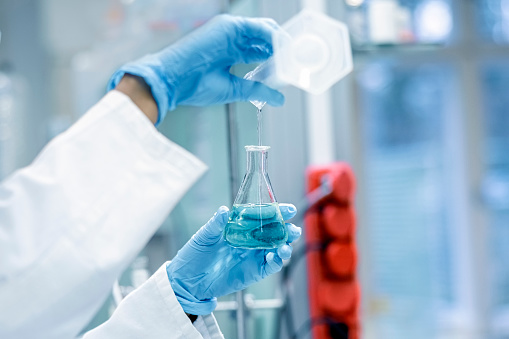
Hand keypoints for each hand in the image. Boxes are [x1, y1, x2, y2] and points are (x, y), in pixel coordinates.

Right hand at [108, 14, 284, 124]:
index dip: (278, 57)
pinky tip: (284, 49)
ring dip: (282, 43)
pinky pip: (258, 29)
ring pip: (264, 31)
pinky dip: (273, 37)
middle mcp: (231, 39)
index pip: (261, 51)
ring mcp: (230, 31)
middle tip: (298, 60)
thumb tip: (279, 99)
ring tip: (295, 55)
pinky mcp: (228, 26)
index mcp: (230, 52)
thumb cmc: (193, 85)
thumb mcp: (233, 88)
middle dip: (283, 49)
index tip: (292, 67)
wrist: (172, 81)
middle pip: (265, 39)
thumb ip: (256, 90)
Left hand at [166, 204, 300, 314]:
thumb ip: (215, 224)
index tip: (286, 209)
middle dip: (286, 229)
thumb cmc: (194, 255)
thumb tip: (224, 211)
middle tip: (292, 228)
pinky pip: (271, 265)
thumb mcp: (203, 237)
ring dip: (285, 245)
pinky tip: (279, 256)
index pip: (262, 216)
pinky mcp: (254, 271)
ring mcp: (254, 255)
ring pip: (276, 248)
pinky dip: (277, 261)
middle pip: (274, 232)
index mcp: (241, 226)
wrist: (188, 281)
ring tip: (287, 244)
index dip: (275, 212)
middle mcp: (250, 240)